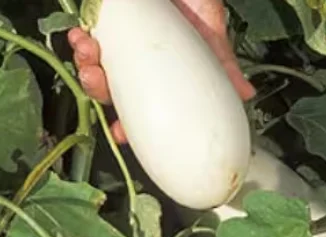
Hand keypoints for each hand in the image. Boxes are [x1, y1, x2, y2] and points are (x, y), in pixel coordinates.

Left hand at [67, 0, 255, 143]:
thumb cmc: (196, 0)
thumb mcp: (212, 34)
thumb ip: (224, 64)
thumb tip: (246, 94)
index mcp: (160, 76)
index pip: (141, 109)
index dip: (129, 126)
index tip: (121, 133)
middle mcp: (136, 65)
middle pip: (109, 92)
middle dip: (98, 90)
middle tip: (97, 80)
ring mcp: (116, 44)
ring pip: (92, 69)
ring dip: (86, 66)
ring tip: (88, 53)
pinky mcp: (101, 24)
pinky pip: (82, 41)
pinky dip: (79, 42)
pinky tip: (82, 36)